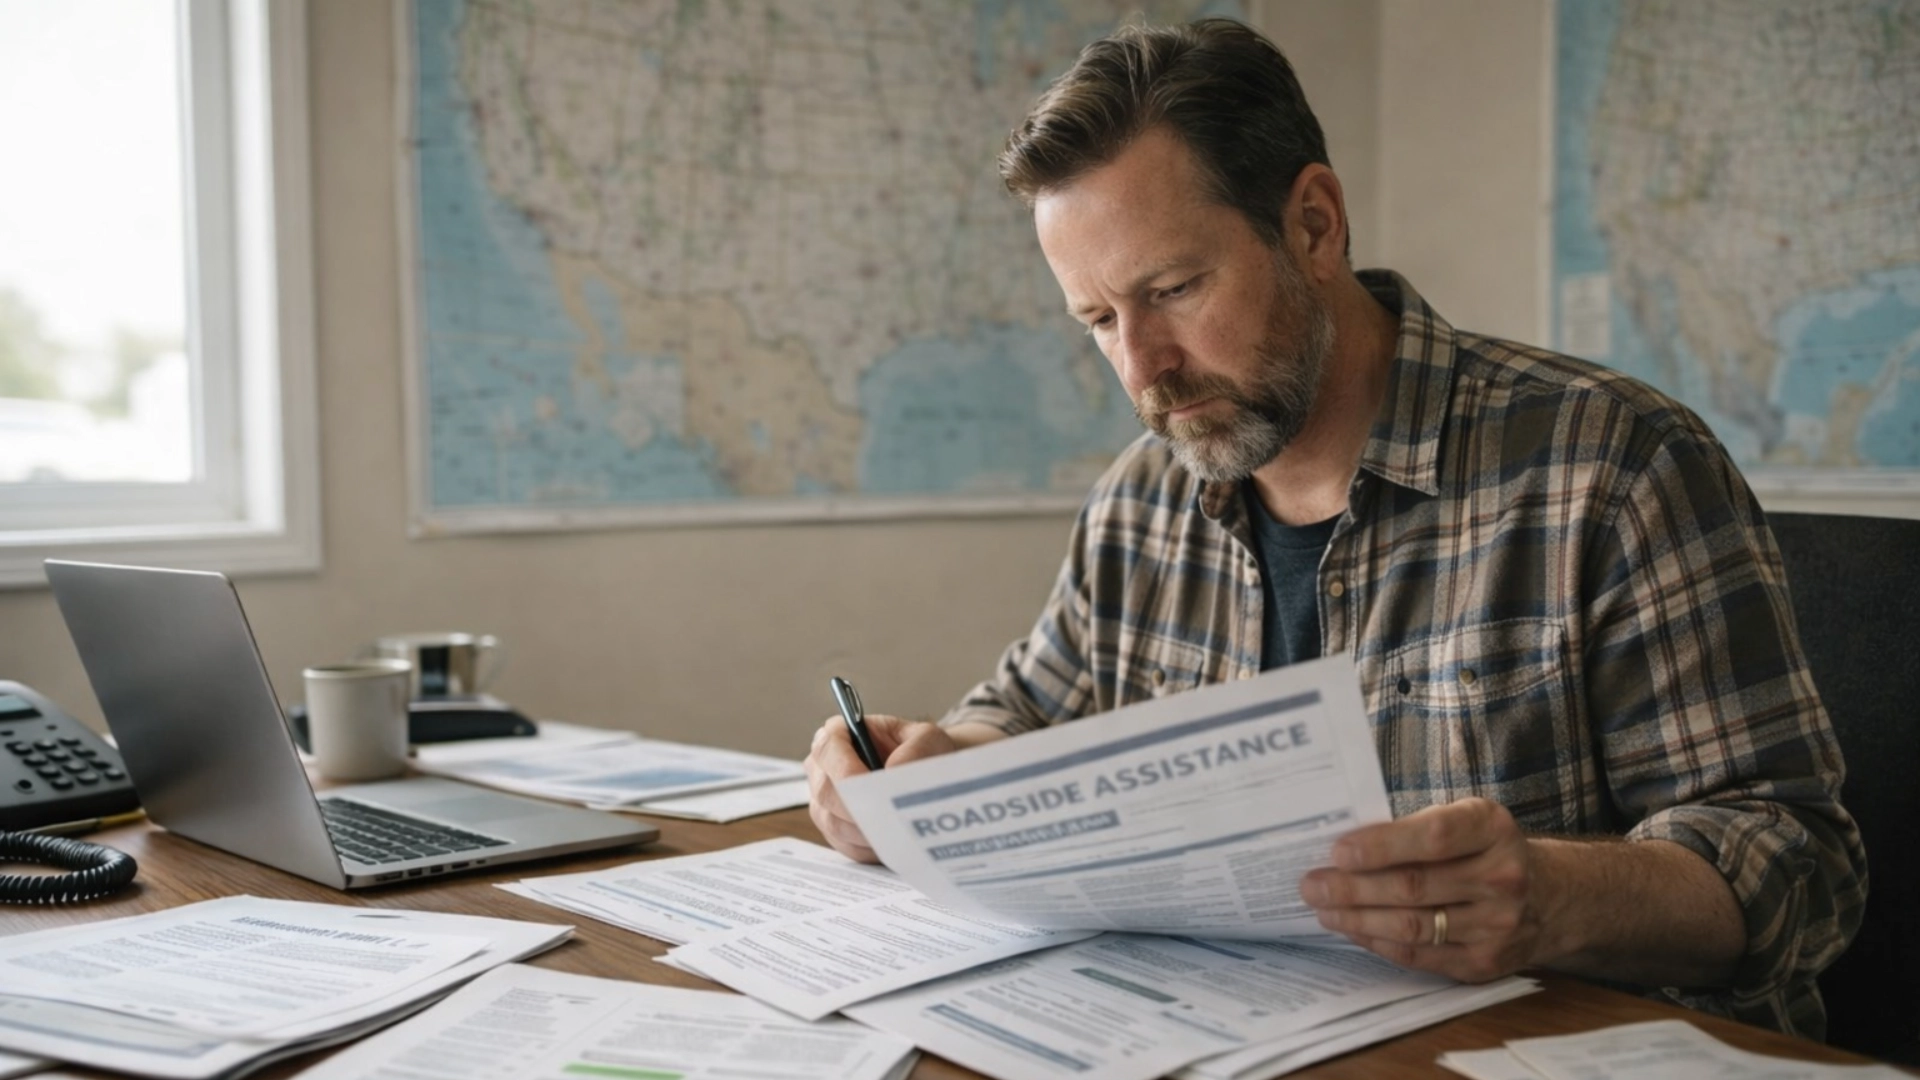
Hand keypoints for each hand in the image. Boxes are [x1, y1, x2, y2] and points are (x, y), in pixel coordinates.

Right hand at [805, 714, 958, 862]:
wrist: (927, 775)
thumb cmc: (921, 751)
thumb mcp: (927, 738)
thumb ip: (914, 749)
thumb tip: (893, 772)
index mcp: (838, 734)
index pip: (827, 750)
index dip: (846, 770)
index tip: (873, 786)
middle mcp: (823, 768)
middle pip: (825, 792)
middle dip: (857, 806)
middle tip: (889, 815)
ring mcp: (824, 802)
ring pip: (833, 823)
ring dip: (865, 829)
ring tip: (896, 829)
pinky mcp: (835, 832)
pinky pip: (845, 846)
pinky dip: (869, 847)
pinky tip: (892, 841)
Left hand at [1298, 798, 1557, 982]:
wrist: (1553, 896)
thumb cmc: (1487, 848)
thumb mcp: (1467, 819)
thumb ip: (1416, 828)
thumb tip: (1344, 848)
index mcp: (1493, 828)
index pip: (1432, 838)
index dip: (1381, 846)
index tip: (1338, 851)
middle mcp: (1502, 877)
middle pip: (1414, 887)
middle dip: (1353, 887)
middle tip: (1312, 885)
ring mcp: (1498, 926)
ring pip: (1413, 927)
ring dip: (1358, 920)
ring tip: (1324, 909)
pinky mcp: (1486, 963)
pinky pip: (1421, 957)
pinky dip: (1380, 943)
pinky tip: (1354, 930)